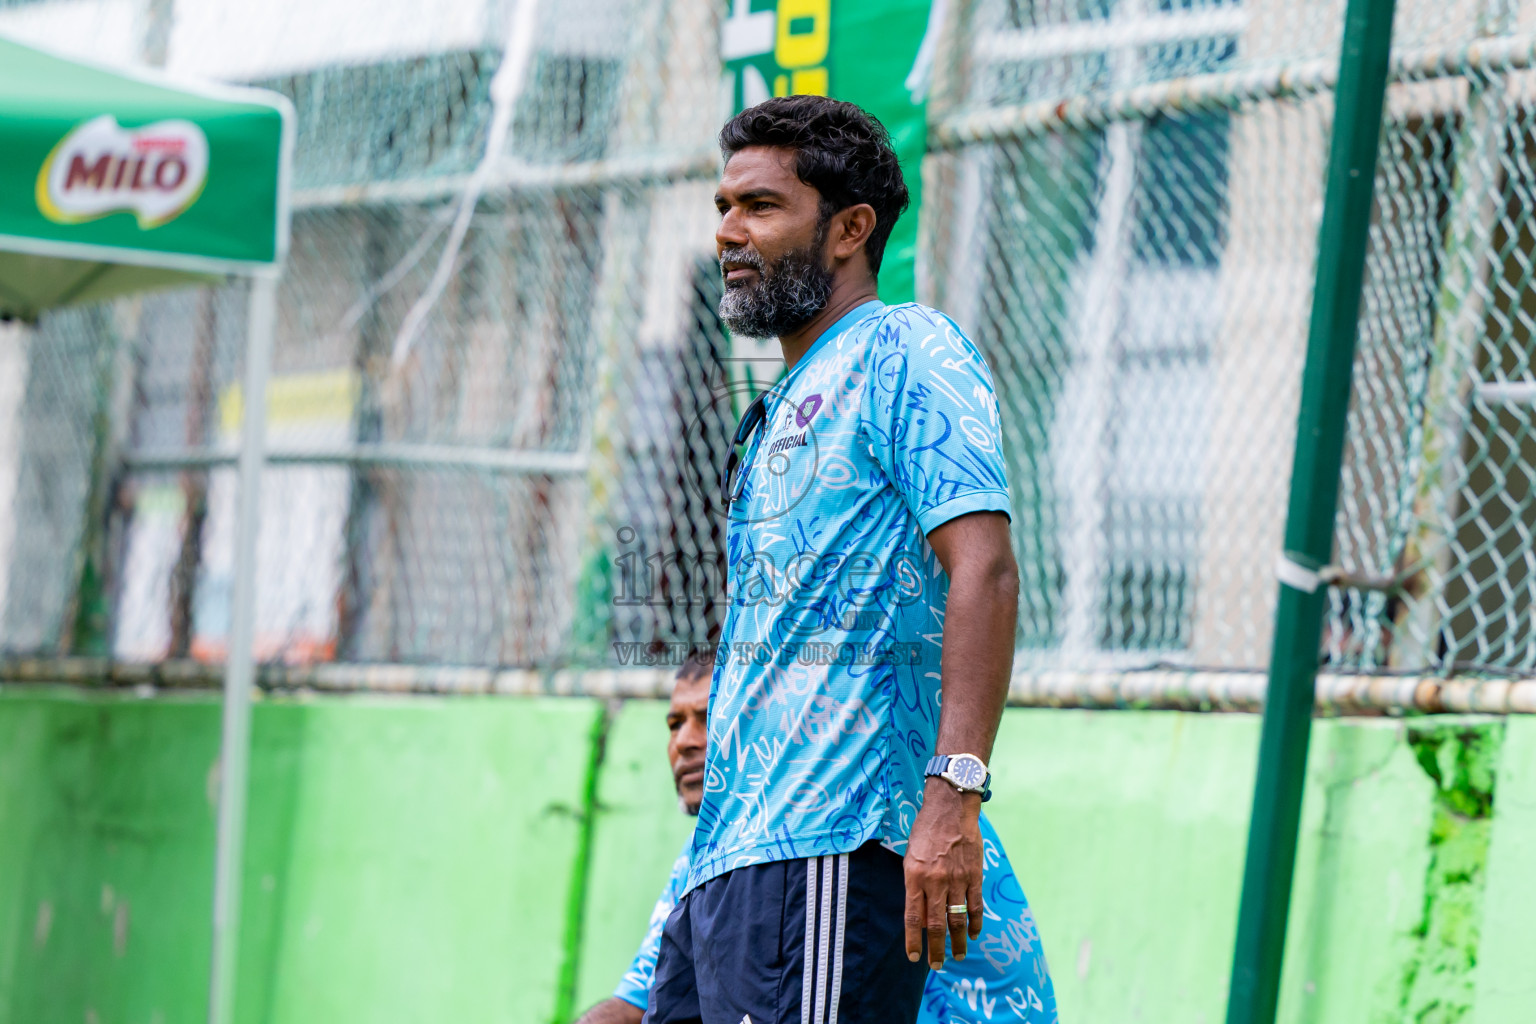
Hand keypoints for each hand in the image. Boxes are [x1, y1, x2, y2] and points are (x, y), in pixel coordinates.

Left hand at [903, 776, 983, 968]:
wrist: (950, 808)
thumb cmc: (925, 831)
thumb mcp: (910, 857)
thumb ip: (914, 887)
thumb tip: (920, 918)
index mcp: (914, 876)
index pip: (912, 917)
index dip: (913, 940)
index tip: (914, 958)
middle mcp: (935, 881)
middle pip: (936, 924)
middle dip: (936, 949)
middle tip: (937, 966)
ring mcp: (957, 879)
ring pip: (958, 919)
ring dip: (958, 942)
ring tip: (958, 956)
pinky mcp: (975, 876)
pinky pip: (975, 906)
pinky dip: (975, 923)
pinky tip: (973, 934)